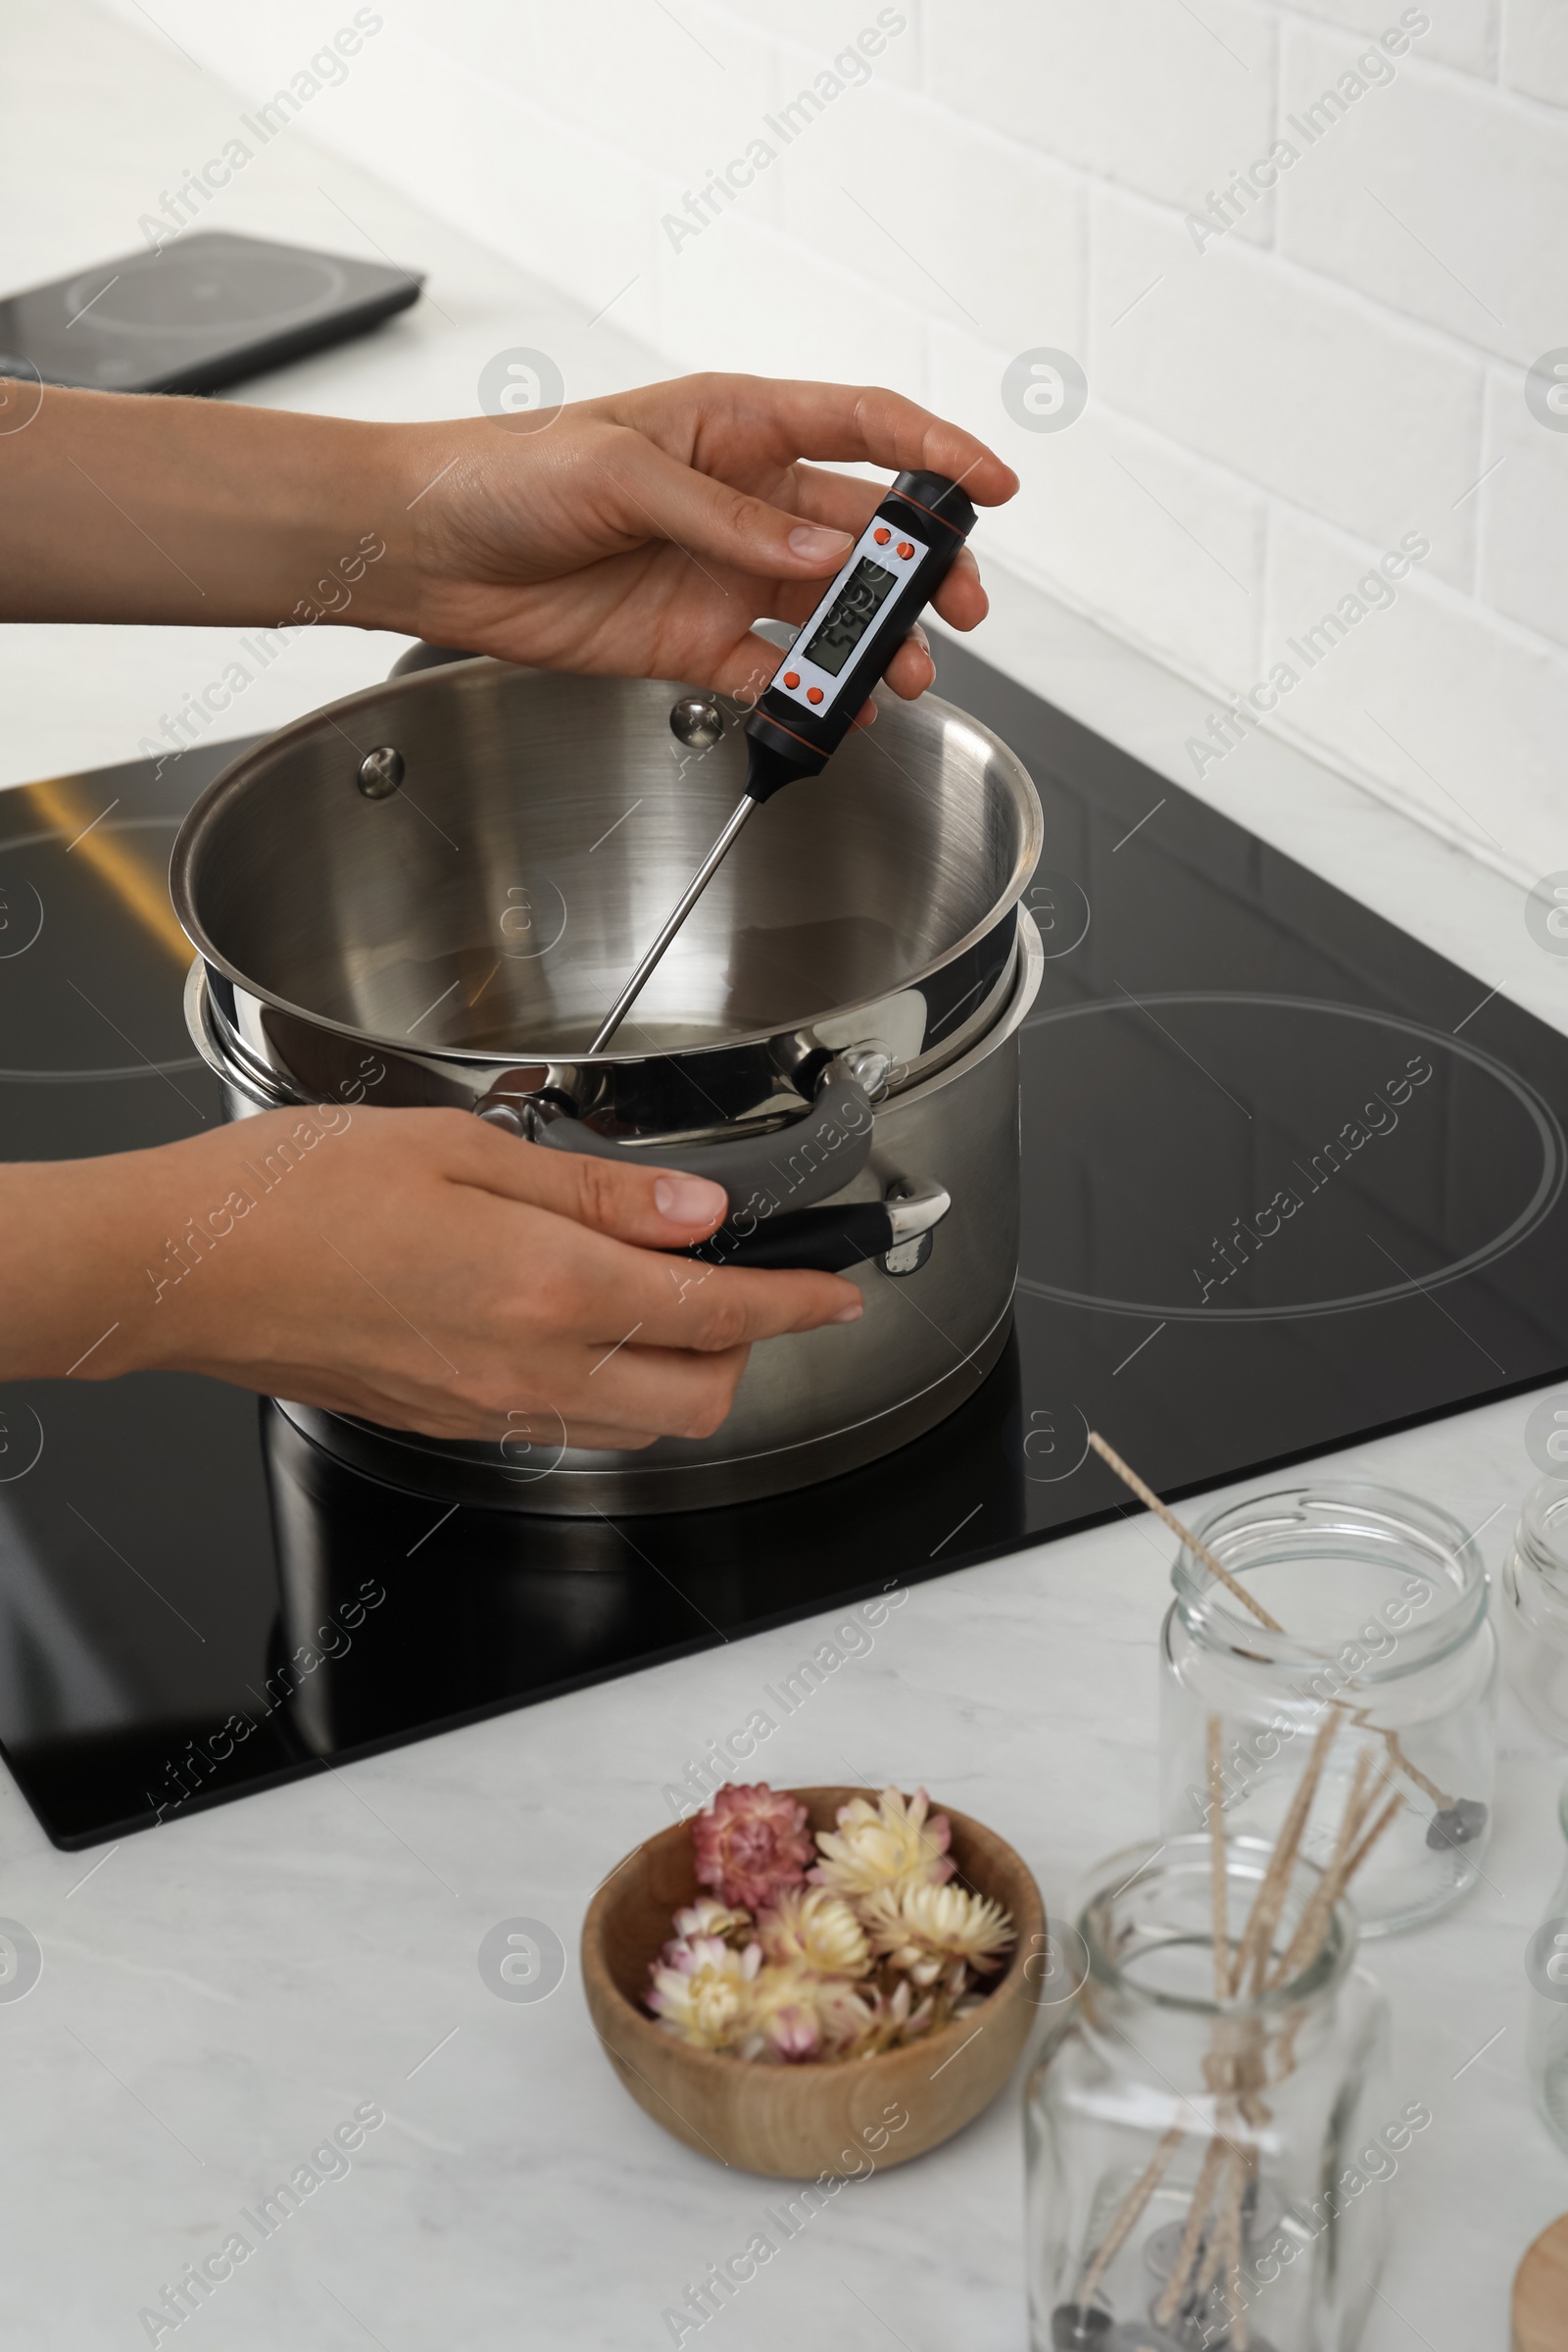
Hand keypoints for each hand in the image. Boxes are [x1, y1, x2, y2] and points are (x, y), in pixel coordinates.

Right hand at [4, 1108, 863, 1449]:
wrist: (184, 1271)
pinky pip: (566, 1427)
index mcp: (547, 1288)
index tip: (834, 1289)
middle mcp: (529, 1369)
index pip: (718, 1314)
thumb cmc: (295, 1195)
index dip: (796, 1302)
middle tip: (748, 1284)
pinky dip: (608, 1388)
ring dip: (679, 1374)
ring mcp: (489, 1409)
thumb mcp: (462, 1152)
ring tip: (666, 1299)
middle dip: (749, 1349)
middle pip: (698, 1398)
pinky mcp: (449, 1421)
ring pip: (637, 1426)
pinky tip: (579, 1323)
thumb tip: (695, 1213)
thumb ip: (597, 1191)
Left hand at [381, 373, 1017, 708]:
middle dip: (921, 568)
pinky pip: (774, 671)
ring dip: (873, 642)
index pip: (862, 427)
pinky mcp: (693, 640)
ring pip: (829, 609)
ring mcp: (723, 573)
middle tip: (957, 607)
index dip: (936, 451)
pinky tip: (840, 711)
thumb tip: (817, 549)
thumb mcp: (619, 472)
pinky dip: (812, 695)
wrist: (429, 549)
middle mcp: (742, 499)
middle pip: (863, 531)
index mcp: (734, 426)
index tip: (993, 485)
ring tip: (906, 674)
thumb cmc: (503, 474)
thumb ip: (726, 516)